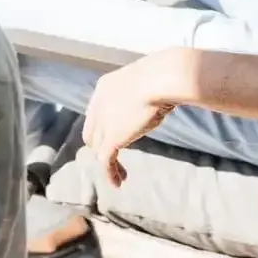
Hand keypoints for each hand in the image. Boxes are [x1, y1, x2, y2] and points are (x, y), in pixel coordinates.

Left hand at [83, 50, 186, 186]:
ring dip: (108, 163)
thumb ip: (148, 92)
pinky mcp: (111, 138)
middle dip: (101, 145)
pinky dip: (110, 173)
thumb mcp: (150, 81)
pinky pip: (106, 160)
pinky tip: (119, 182)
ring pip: (98, 148)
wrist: (161, 78)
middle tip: (115, 156)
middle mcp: (98, 104)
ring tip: (120, 175)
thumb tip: (165, 97)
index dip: (103, 126)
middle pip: (92, 132)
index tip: (118, 136)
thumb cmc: (164, 75)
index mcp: (105, 87)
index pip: (95, 112)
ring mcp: (103, 122)